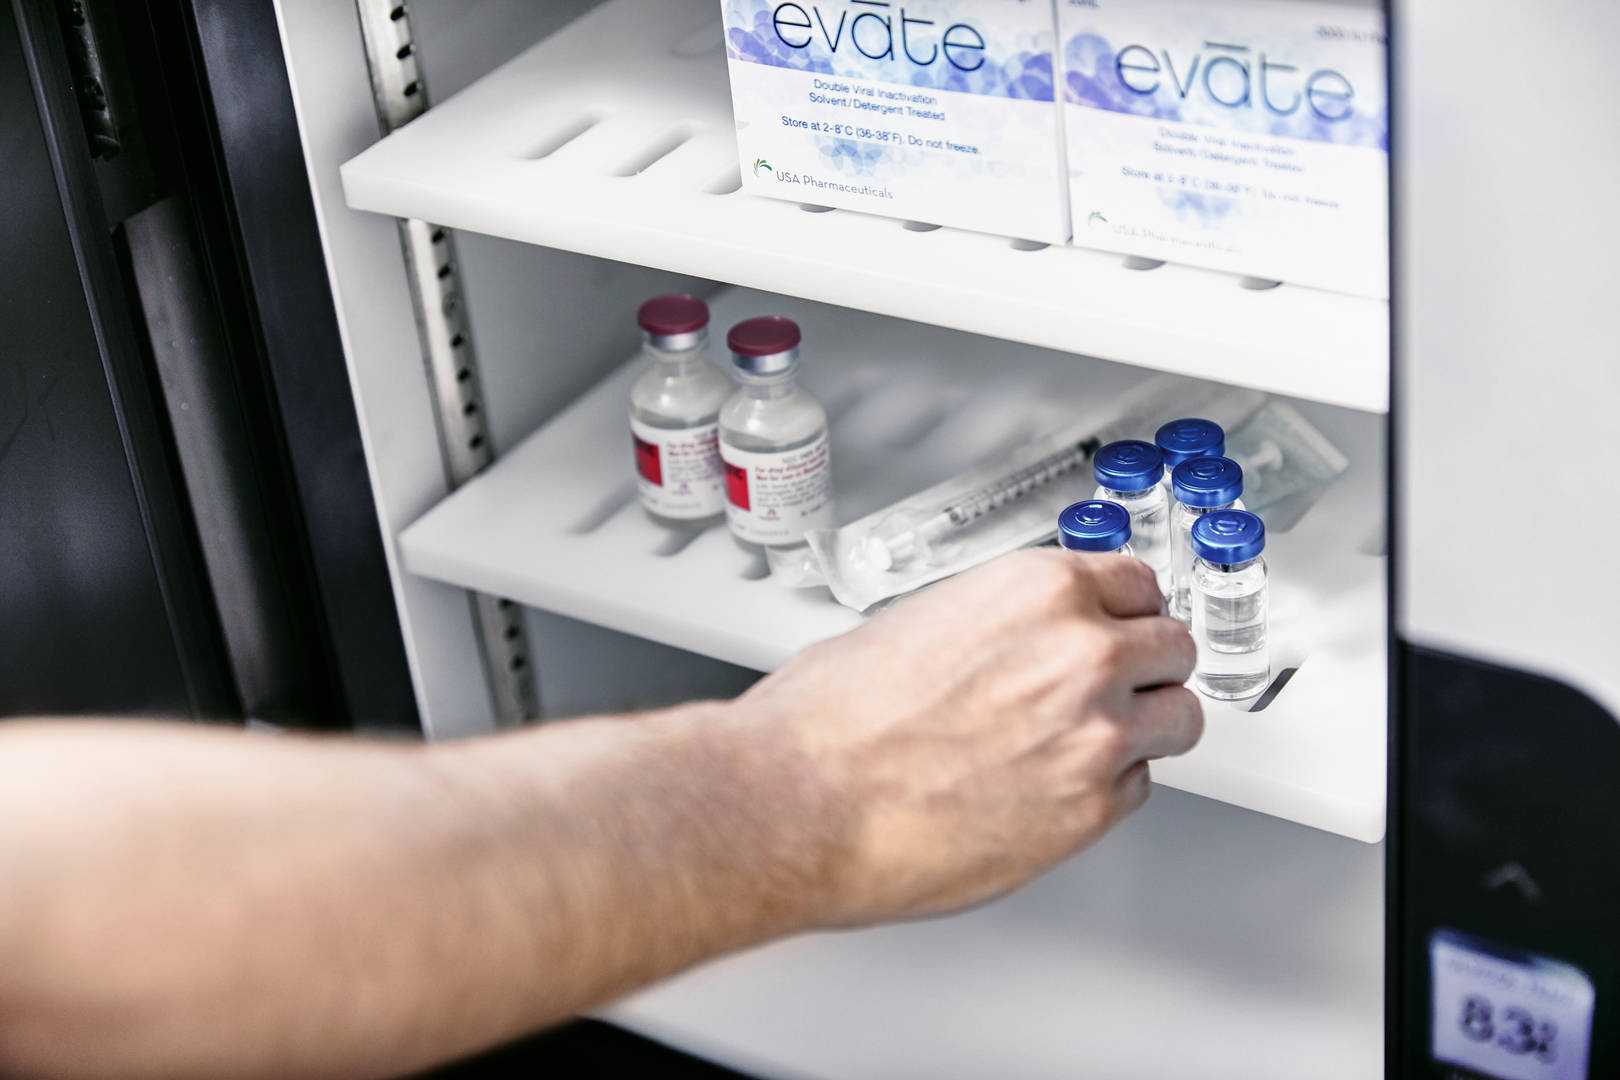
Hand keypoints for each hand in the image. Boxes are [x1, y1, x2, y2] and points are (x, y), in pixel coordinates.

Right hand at [738, 548, 1199, 927]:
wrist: (801, 802)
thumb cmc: (830, 720)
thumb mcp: (916, 621)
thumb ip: (994, 626)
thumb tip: (1011, 644)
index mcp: (1038, 590)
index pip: (1137, 582)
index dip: (1124, 611)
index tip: (1119, 626)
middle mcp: (1083, 653)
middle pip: (1174, 647)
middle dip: (1146, 667)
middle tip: (1113, 688)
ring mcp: (1097, 734)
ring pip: (1180, 719)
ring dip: (1145, 728)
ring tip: (1094, 742)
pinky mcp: (1091, 811)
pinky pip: (1138, 788)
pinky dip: (1107, 789)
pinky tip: (1051, 787)